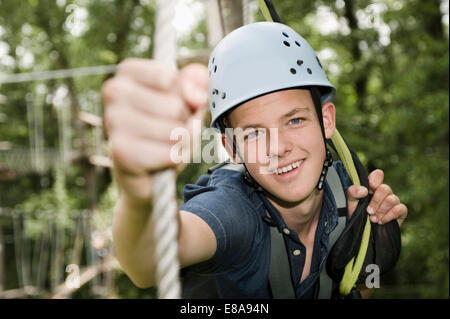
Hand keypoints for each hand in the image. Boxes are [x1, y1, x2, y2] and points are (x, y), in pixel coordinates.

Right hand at [102, 58, 208, 206]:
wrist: (147, 176)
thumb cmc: (168, 132)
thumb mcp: (189, 104)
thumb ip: (197, 87)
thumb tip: (197, 93)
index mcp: (128, 72)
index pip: (174, 80)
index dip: (189, 98)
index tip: (176, 107)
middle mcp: (113, 91)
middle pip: (176, 106)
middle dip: (185, 124)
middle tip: (170, 131)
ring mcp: (112, 121)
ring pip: (174, 130)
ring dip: (181, 143)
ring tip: (166, 146)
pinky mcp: (120, 151)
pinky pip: (170, 153)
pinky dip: (175, 159)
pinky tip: (161, 160)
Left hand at [346, 169, 407, 226]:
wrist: (361, 234)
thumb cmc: (355, 216)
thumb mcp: (349, 203)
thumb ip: (352, 192)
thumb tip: (364, 190)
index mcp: (371, 187)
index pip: (378, 175)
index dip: (375, 180)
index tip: (368, 190)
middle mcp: (383, 192)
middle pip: (385, 188)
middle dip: (376, 201)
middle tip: (368, 211)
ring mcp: (393, 201)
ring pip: (392, 199)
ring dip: (381, 210)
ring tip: (372, 219)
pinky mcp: (400, 212)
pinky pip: (400, 209)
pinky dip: (389, 215)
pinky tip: (381, 222)